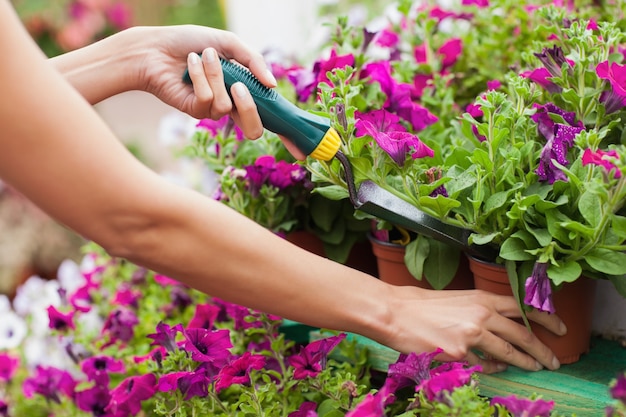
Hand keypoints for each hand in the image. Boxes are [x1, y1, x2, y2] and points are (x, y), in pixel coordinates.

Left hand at [135, 25, 275, 138]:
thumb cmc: (191, 42)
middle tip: (239, 86)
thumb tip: (272, 84)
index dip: (273, 116)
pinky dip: (199, 77)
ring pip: (226, 105)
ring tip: (203, 56)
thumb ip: (253, 61)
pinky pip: (206, 100)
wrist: (156, 46)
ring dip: (215, 75)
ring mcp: (211, 109)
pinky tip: (190, 63)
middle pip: (253, 129)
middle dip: (250, 108)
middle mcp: (229, 103)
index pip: (264, 112)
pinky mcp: (193, 111)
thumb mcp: (228, 43)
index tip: (273, 103)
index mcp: (241, 88)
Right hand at [379, 286, 565, 373]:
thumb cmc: (422, 305)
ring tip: (535, 368)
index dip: (546, 318)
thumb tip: (502, 327)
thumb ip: (482, 311)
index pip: (524, 306)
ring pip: (509, 352)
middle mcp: (481, 315)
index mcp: (481, 298)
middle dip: (542, 349)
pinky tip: (495, 368)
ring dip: (525, 362)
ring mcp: (471, 335)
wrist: (395, 312)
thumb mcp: (458, 300)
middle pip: (523, 333)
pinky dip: (493, 368)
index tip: (560, 327)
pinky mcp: (459, 353)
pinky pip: (484, 365)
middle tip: (553, 360)